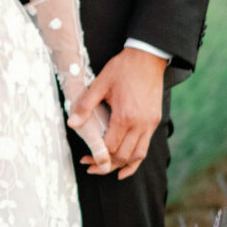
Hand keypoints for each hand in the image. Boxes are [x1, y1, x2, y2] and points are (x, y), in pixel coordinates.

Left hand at [68, 45, 165, 180]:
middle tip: (90, 165)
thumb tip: (72, 124)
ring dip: (119, 165)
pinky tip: (124, 169)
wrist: (148, 58)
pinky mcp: (154, 122)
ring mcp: (149, 125)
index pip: (109, 147)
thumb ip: (86, 105)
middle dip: (105, 165)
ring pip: (136, 156)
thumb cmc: (122, 68)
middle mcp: (140, 124)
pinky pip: (145, 148)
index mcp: (125, 116)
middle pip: (122, 156)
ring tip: (104, 167)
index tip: (85, 157)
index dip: (96, 156)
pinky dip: (135, 161)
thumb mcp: (100, 83)